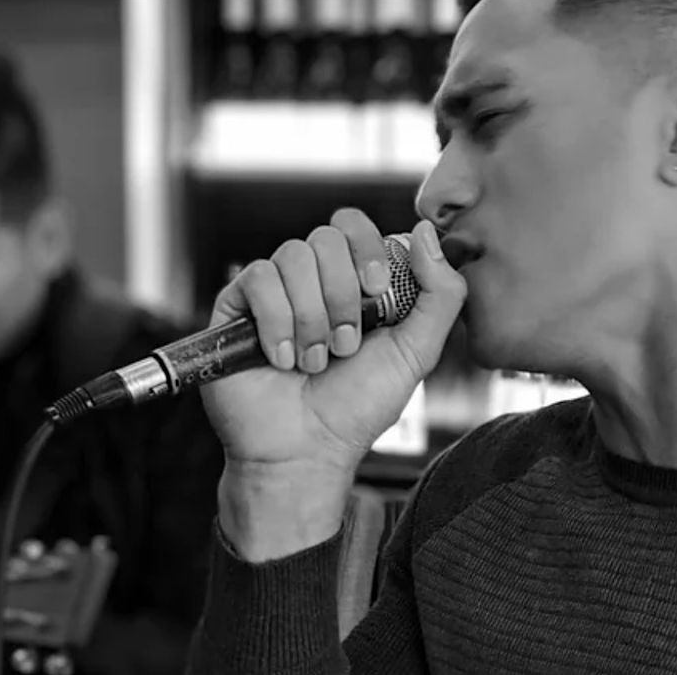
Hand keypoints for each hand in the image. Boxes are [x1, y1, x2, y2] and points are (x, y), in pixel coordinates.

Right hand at [201, 213, 465, 559]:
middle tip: (346, 346)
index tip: (379, 293)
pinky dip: (278, 324)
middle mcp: (311, 280)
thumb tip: (425, 231)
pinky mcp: (236, 308)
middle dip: (343, 295)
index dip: (368, 250)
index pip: (354, 225)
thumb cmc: (360, 406)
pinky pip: (258, 280)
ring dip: (312, 316)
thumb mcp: (418, 352)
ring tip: (315, 361)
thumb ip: (441, 293)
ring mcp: (272, 292)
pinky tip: (283, 360)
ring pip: (292, 256)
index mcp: (352, 281)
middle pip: (325, 237)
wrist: (307, 451)